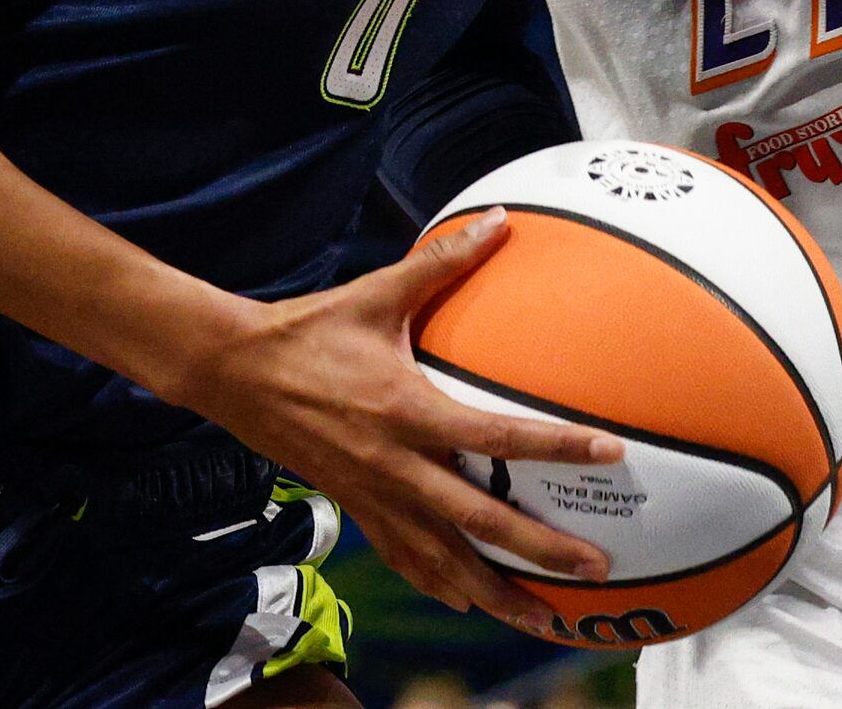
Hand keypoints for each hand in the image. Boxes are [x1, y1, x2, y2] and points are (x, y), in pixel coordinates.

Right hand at [178, 209, 620, 631]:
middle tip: (593, 568)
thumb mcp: (377, 292)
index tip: (607, 453)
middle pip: (479, 523)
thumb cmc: (310, 329)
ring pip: (443, 560)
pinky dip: (441, 584)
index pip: (496, 438)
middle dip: (539, 550)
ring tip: (545, 620)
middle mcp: (394, 465)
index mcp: (407, 411)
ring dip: (496, 592)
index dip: (554, 447)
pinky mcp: (354, 508)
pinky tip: (470, 602)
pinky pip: (404, 558)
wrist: (234, 373)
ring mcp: (372, 495)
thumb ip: (443, 262)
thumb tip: (502, 221)